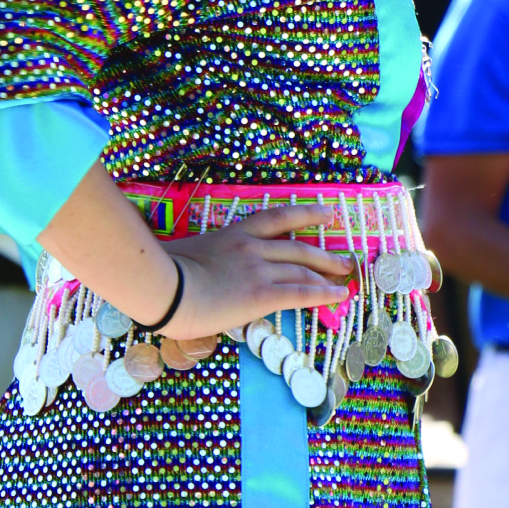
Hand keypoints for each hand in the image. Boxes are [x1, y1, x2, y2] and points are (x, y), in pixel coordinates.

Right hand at [141, 206, 371, 371]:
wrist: (162, 287)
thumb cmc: (163, 272)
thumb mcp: (188, 253)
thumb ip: (207, 257)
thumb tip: (207, 270)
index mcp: (234, 234)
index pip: (277, 218)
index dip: (306, 213)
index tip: (327, 212)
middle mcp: (252, 248)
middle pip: (299, 247)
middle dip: (324, 254)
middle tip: (344, 259)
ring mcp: (259, 270)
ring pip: (304, 270)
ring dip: (329, 274)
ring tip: (346, 276)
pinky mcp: (262, 294)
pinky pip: (302, 293)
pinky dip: (324, 294)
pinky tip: (339, 295)